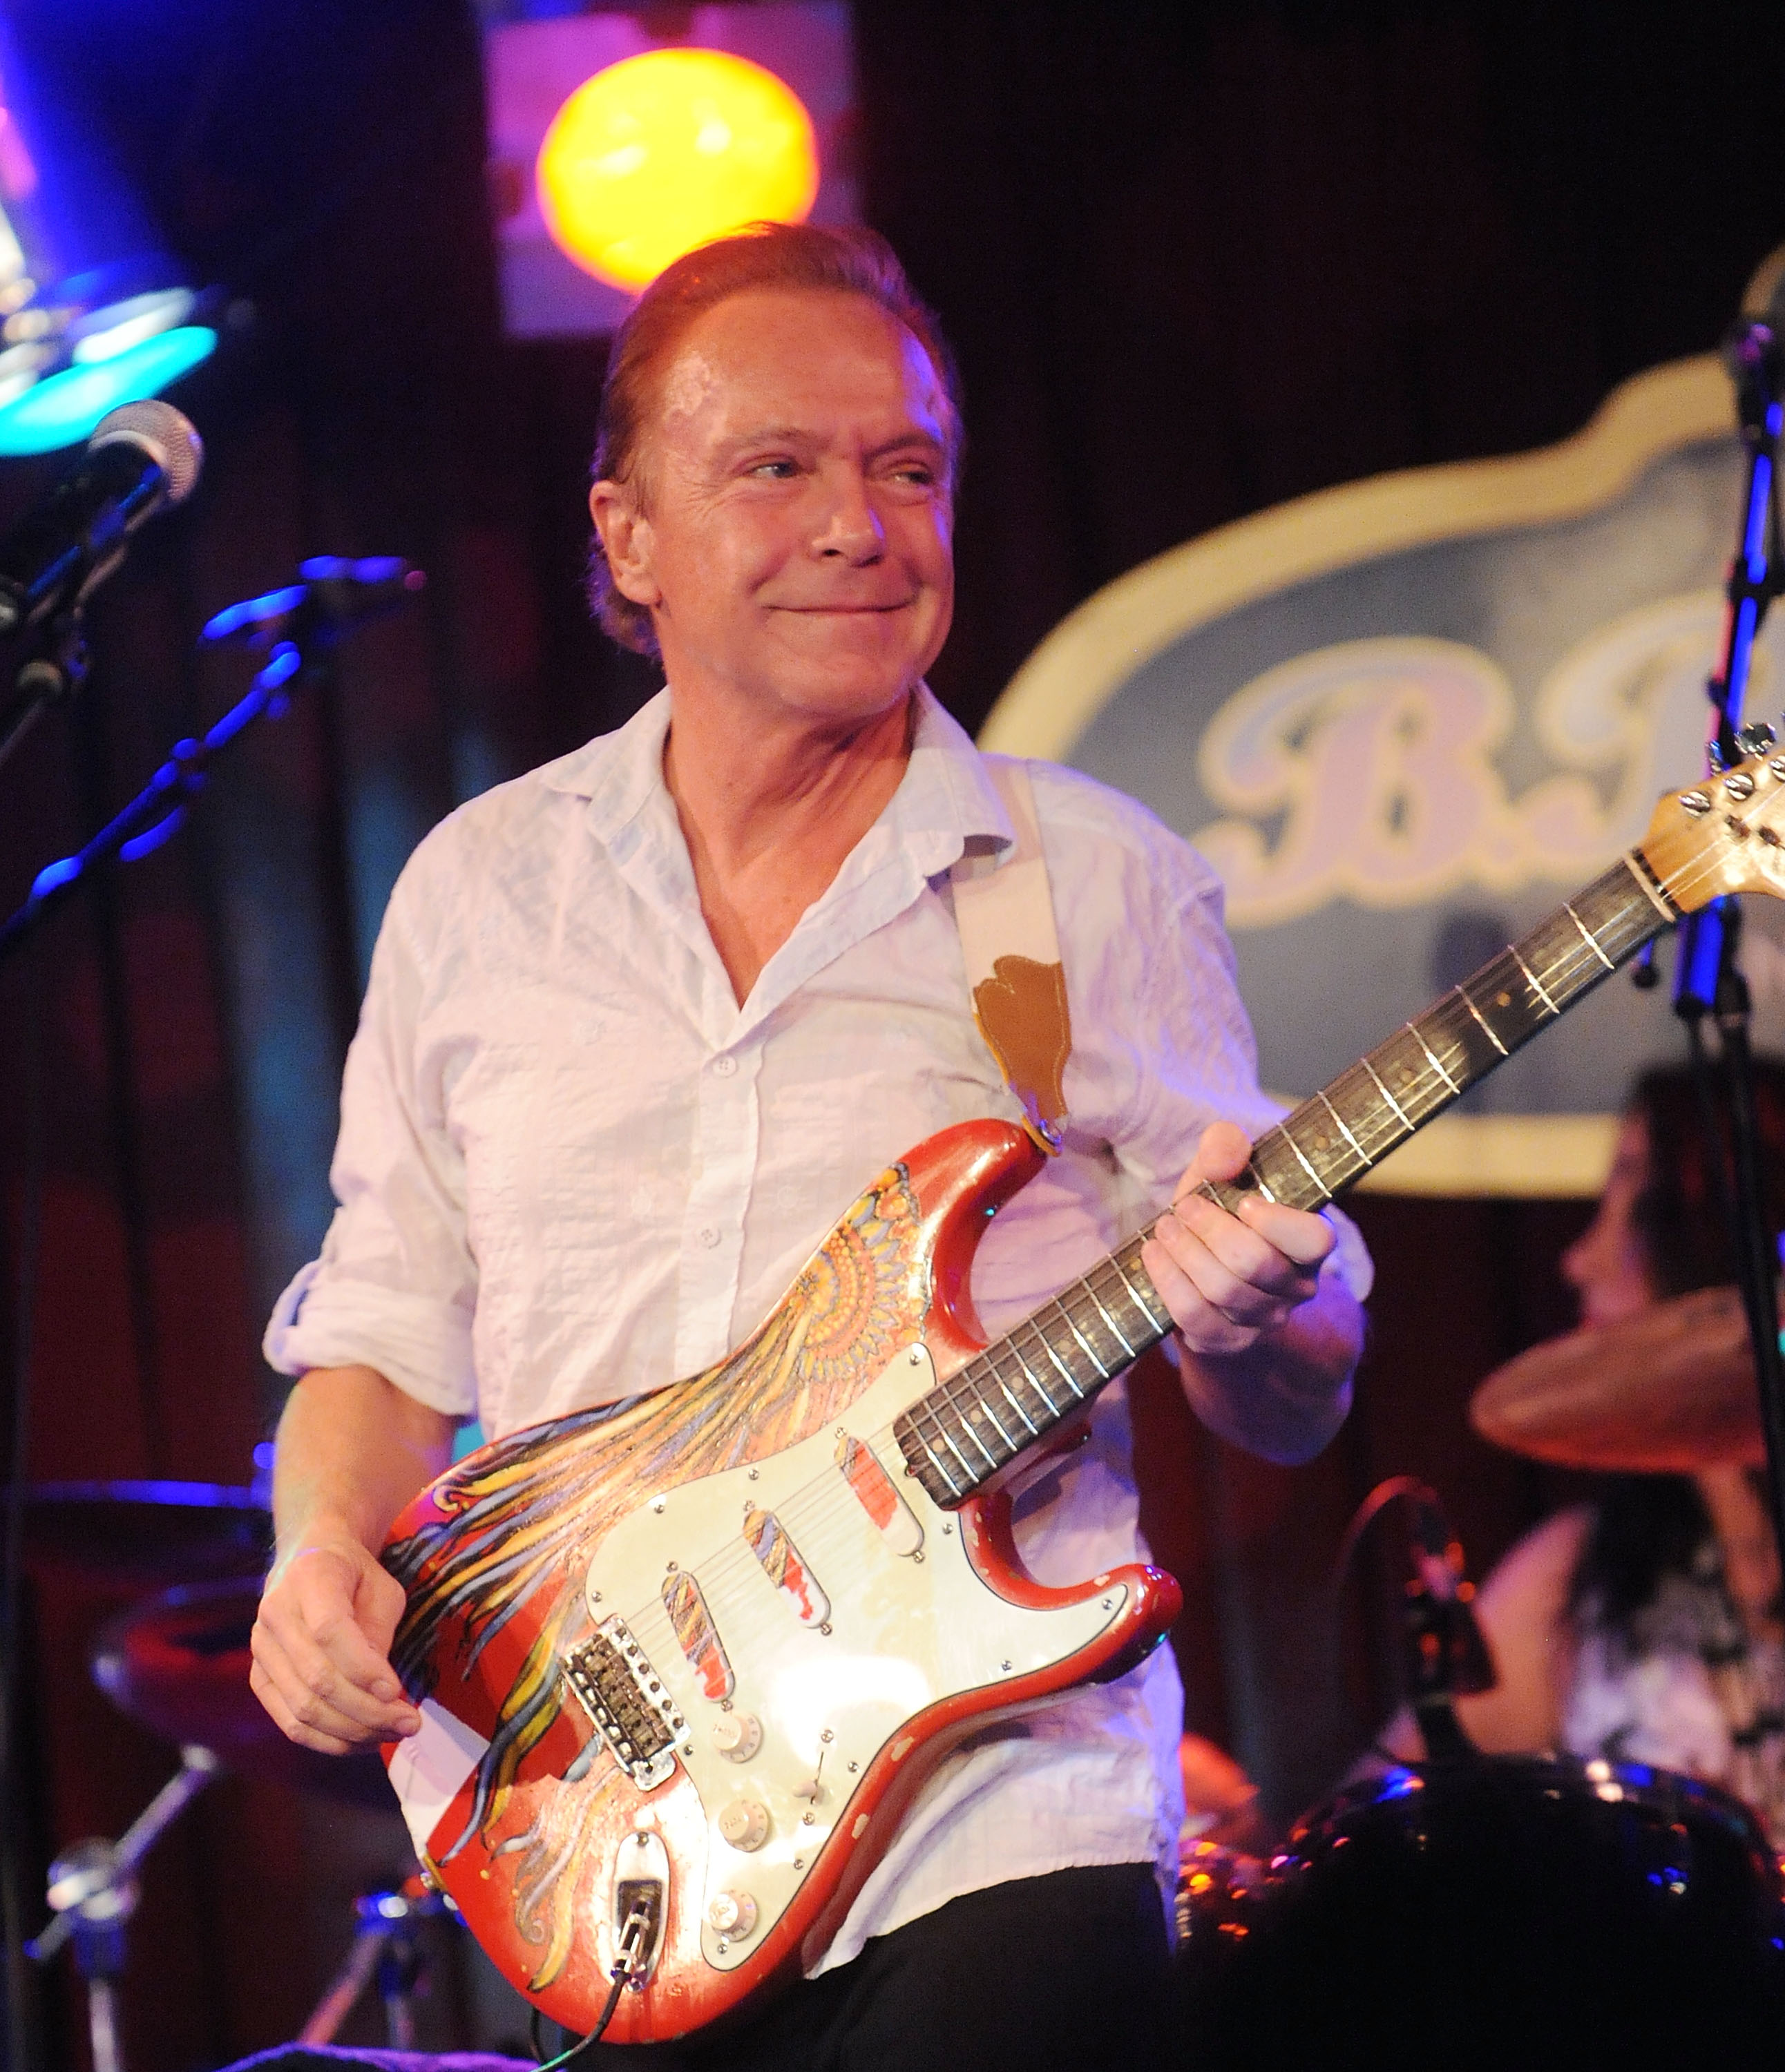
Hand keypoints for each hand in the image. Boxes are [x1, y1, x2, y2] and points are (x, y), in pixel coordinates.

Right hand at [250, 1527, 421, 1752]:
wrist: (310, 1562)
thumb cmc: (355, 1576)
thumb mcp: (382, 1587)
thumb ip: (379, 1632)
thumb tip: (382, 1692)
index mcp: (309, 1578)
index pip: (330, 1632)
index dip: (364, 1668)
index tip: (399, 1693)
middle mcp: (275, 1613)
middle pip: (317, 1679)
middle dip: (367, 1712)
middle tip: (409, 1724)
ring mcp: (260, 1649)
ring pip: (303, 1709)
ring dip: (352, 1732)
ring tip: (393, 1734)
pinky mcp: (259, 1677)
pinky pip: (290, 1722)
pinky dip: (328, 1740)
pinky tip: (363, 1741)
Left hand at [1141, 1120, 1335, 1355]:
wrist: (1209, 1275)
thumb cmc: (1222, 1214)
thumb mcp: (1223, 1176)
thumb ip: (1226, 1149)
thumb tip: (1227, 1150)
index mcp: (1308, 1242)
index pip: (1315, 1239)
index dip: (1277, 1223)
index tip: (1243, 1202)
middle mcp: (1296, 1286)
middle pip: (1254, 1263)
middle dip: (1211, 1230)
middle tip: (1185, 1207)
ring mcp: (1264, 1319)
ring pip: (1222, 1290)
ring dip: (1185, 1251)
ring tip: (1164, 1227)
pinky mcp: (1228, 1341)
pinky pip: (1195, 1315)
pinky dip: (1168, 1280)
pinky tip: (1153, 1254)